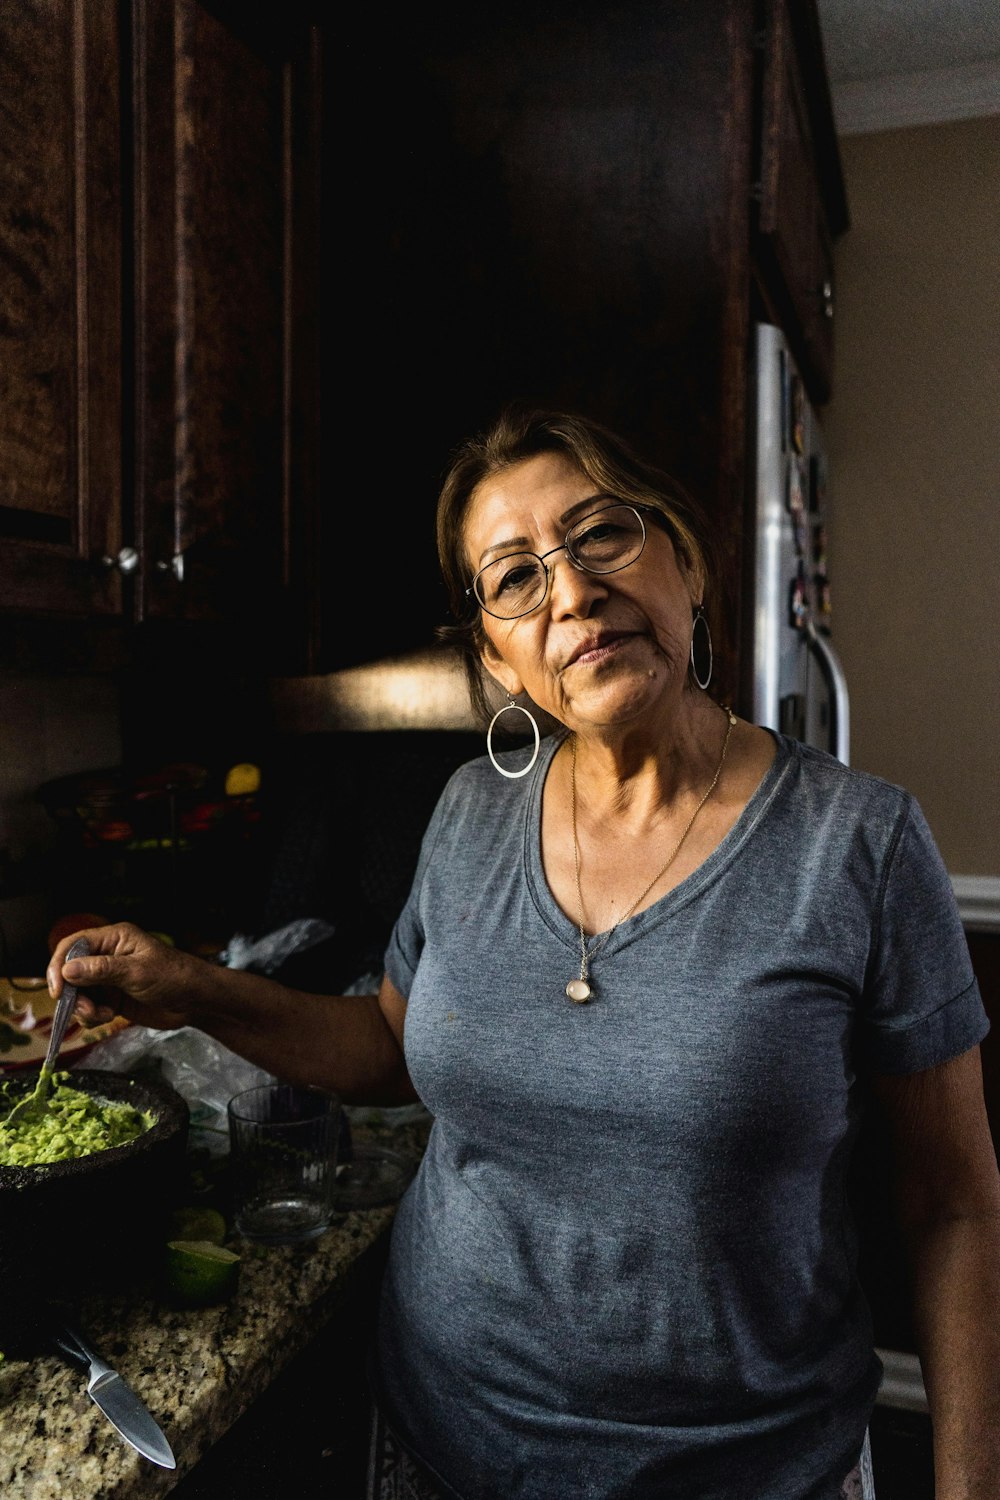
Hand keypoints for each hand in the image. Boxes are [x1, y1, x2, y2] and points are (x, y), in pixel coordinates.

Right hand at [47, 923, 199, 1031]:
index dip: (60, 965)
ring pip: (78, 993)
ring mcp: (109, 979)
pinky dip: (93, 1015)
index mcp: (114, 939)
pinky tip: (109, 1016)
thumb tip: (68, 969)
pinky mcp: (113, 998)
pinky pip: (90, 1007)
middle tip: (84, 1008)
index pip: (74, 945)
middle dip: (72, 993)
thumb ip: (102, 970)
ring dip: (83, 1007)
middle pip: (71, 972)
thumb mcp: (137, 972)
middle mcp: (107, 956)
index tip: (59, 989)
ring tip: (102, 1014)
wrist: (195, 1001)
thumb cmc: (173, 977)